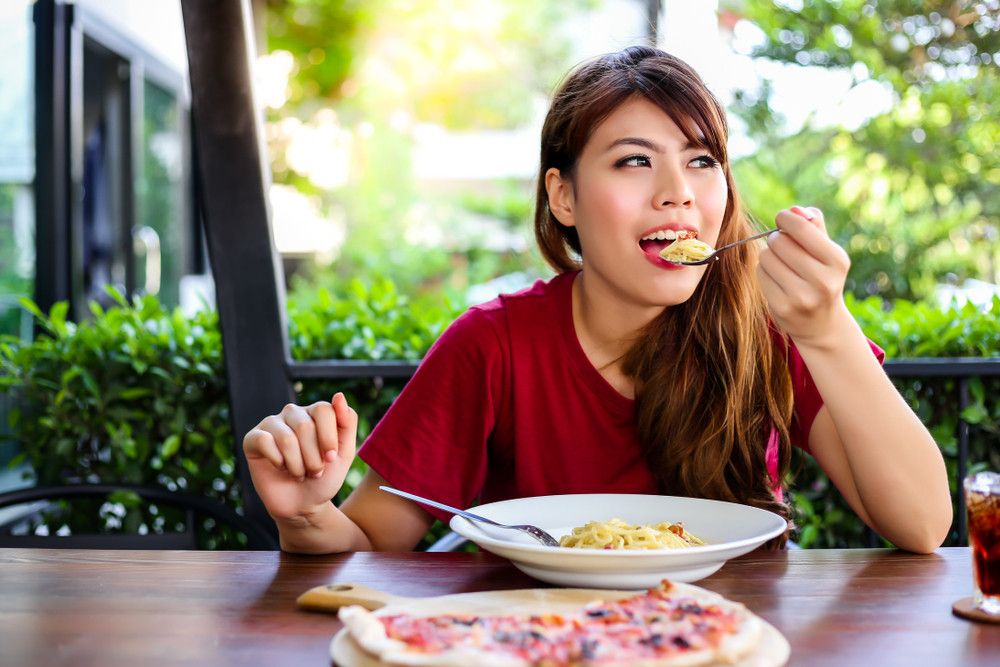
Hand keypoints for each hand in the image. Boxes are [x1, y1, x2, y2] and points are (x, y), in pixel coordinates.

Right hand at [242, 392, 358, 520]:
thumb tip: (338, 395)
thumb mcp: (344, 452)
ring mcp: (272, 424)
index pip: (324, 410)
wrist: (303, 505)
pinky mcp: (253, 438)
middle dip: (314, 457)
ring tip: (299, 473)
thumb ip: (347, 422)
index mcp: (315, 412)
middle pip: (305, 425)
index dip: (329, 438)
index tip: (331, 458)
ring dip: (297, 465)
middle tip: (314, 471)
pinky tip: (281, 467)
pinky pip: (265, 442)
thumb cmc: (325, 477)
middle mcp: (293, 413)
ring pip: (286, 438)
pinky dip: (278, 462)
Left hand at [757, 206, 852, 349]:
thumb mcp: (827, 253)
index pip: (802, 228)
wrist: (821, 324)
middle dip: (777, 239)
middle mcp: (822, 280)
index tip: (782, 218)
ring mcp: (801, 297)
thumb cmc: (822, 277)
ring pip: (766, 257)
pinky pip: (760, 274)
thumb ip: (814, 227)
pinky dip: (764, 271)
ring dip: (769, 255)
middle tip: (783, 246)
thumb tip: (795, 209)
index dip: (786, 218)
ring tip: (781, 264)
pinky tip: (776, 279)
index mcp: (837, 261)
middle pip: (779, 241)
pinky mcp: (782, 308)